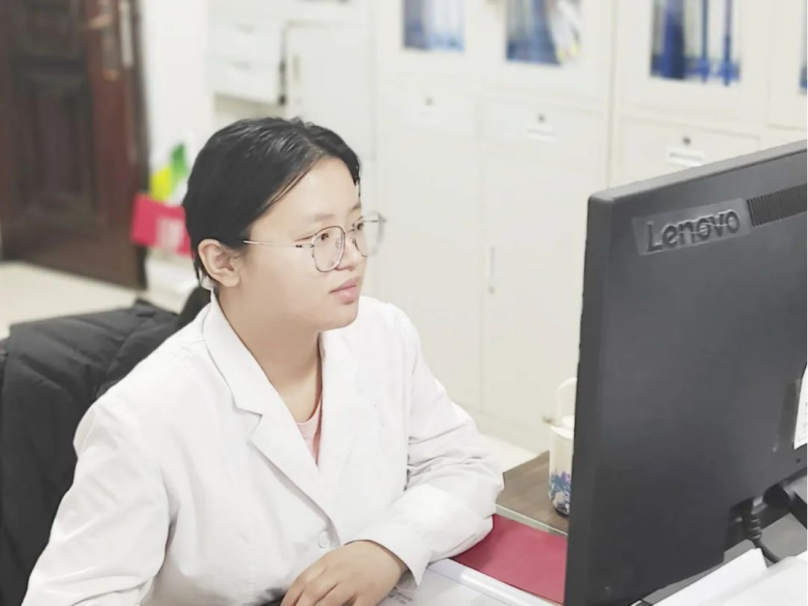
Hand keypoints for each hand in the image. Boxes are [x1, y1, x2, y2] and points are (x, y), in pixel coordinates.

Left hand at [281, 541, 407, 605]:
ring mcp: (354, 583)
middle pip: (312, 593)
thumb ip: (318, 573)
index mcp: (327, 562)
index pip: (302, 581)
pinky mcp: (369, 595)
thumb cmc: (357, 557)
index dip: (290, 598)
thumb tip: (299, 594)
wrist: (387, 548)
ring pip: (329, 603)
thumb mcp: (335, 558)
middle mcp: (338, 572)